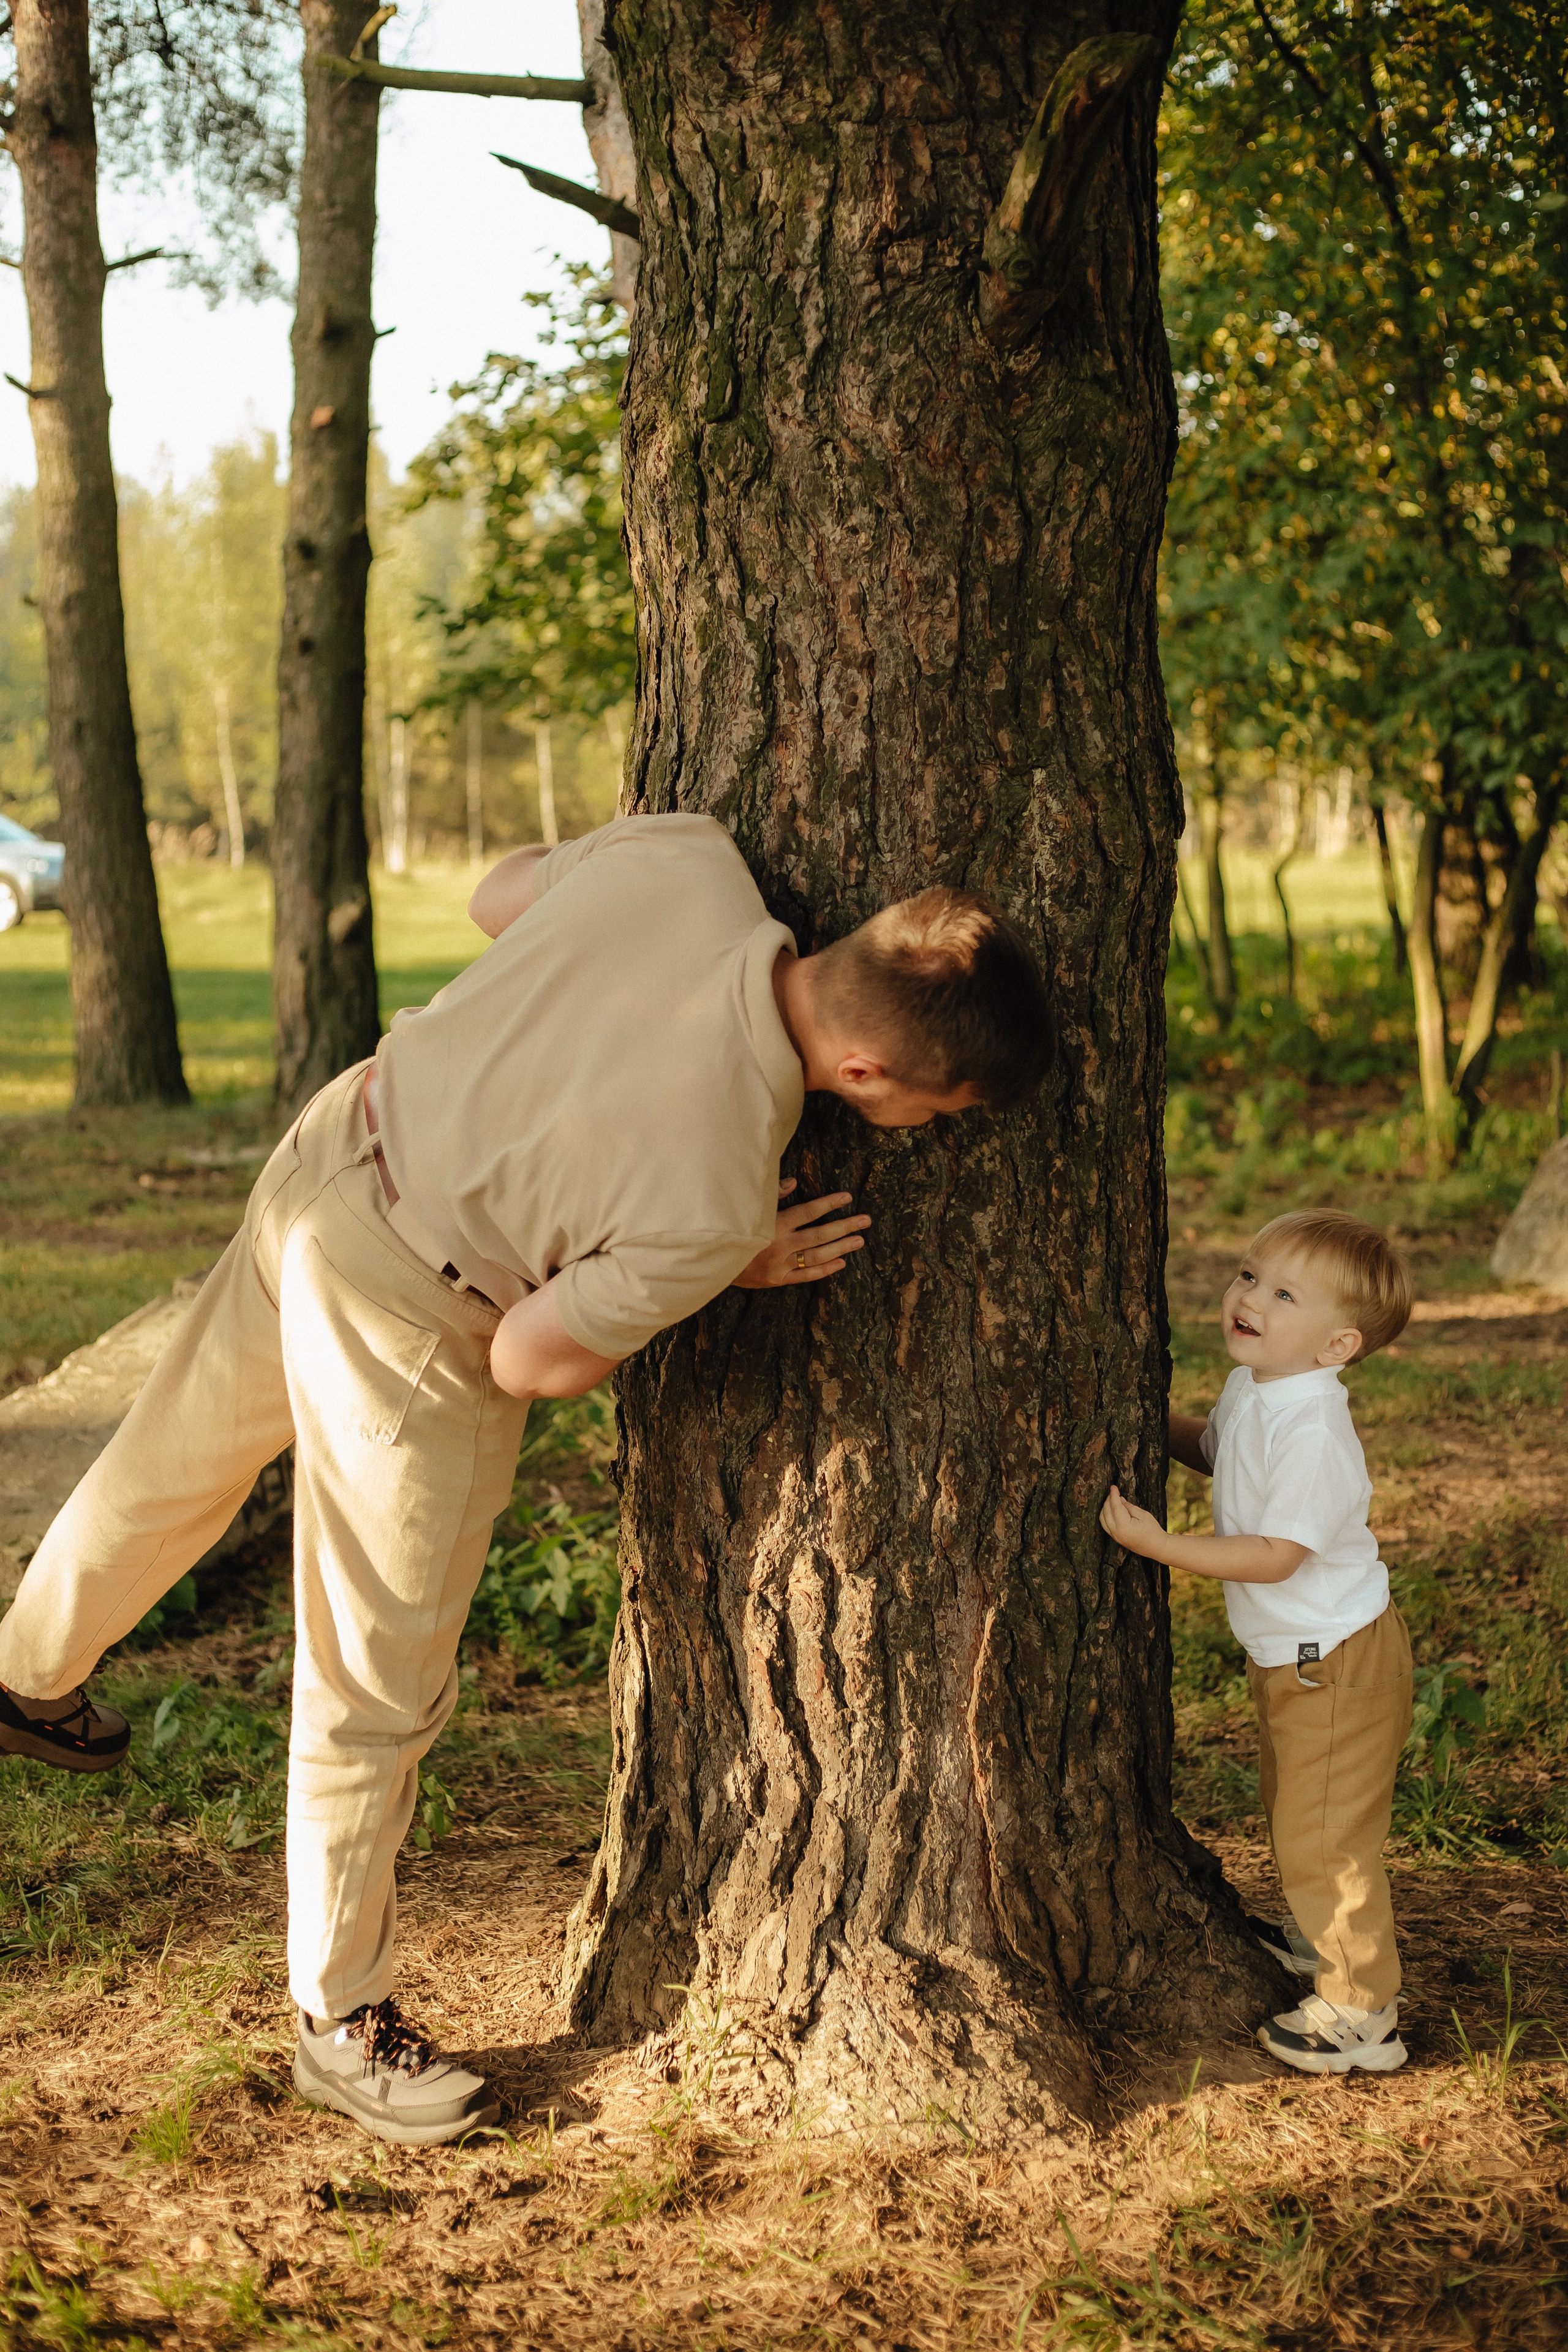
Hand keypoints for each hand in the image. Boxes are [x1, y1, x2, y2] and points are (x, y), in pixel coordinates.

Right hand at [730, 1179, 870, 1289]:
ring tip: (859, 1240)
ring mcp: (780, 1264)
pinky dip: (824, 1269)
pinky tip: (841, 1262)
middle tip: (866, 1220)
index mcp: (774, 1224)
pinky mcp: (777, 1280)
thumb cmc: (730, 1230)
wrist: (712, 1262)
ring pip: (817, 1255)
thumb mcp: (747, 1209)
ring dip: (840, 1247)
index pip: (808, 1211)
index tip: (847, 1197)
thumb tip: (793, 1181)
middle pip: (820, 1234)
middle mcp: (781, 1244)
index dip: (829, 1204)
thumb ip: (771, 1195)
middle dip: (845, 1226)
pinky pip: (805, 1276)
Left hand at [1100, 1483, 1168, 1561]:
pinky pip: (1105, 1525)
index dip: (1114, 1495)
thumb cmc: (1153, 1530)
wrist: (1157, 1547)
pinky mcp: (1116, 1539)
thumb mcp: (1143, 1515)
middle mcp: (1116, 1532)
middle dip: (1108, 1500)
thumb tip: (1119, 1499)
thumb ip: (1129, 1507)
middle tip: (1114, 1492)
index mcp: (1124, 1526)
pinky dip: (1106, 1516)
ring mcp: (1115, 1537)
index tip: (1113, 1487)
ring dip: (1105, 1508)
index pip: (1115, 1507)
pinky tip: (1111, 1509)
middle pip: (1106, 1512)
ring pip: (1103, 1519)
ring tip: (1112, 1499)